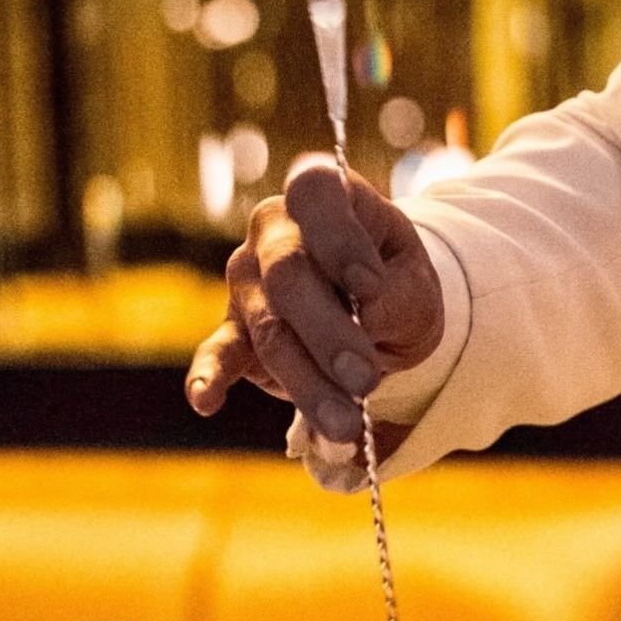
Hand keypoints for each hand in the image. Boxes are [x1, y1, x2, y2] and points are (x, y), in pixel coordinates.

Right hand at [185, 161, 444, 446]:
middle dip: (329, 334)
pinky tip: (205, 401)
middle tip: (366, 380)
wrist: (376, 316)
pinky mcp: (234, 332)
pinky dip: (209, 377)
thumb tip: (370, 311)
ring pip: (270, 331)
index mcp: (323, 198)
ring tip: (346, 426)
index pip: (315, 194)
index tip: (370, 286)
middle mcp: (274, 230)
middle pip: (289, 276)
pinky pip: (217, 353)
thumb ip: (398, 295)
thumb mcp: (416, 285)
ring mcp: (248, 281)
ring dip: (308, 383)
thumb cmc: (395, 287)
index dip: (338, 239)